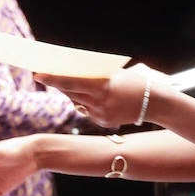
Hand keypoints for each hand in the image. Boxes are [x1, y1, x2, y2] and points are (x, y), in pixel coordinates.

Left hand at [35, 63, 169, 128]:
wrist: (156, 103)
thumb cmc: (138, 81)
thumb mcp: (117, 73)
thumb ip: (97, 75)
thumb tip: (77, 73)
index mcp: (103, 85)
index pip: (71, 81)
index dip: (53, 78)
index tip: (38, 74)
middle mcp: (100, 101)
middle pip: (70, 92)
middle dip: (57, 83)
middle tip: (42, 75)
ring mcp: (101, 114)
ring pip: (77, 102)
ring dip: (70, 92)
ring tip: (63, 82)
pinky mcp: (103, 122)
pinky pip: (87, 110)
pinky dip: (85, 102)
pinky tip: (86, 96)